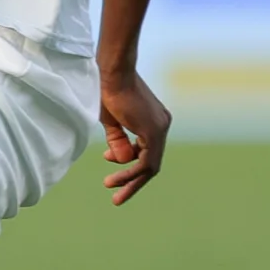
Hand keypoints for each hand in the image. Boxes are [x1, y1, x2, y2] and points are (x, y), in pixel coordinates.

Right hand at [98, 69, 169, 204]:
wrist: (114, 72)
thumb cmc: (109, 91)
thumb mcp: (111, 121)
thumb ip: (117, 141)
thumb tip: (121, 160)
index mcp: (154, 122)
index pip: (146, 151)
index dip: (127, 161)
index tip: (107, 159)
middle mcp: (162, 125)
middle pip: (151, 162)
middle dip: (133, 181)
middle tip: (117, 197)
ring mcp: (160, 128)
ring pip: (149, 165)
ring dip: (130, 179)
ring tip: (111, 188)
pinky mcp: (154, 131)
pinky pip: (146, 161)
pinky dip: (130, 171)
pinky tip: (115, 176)